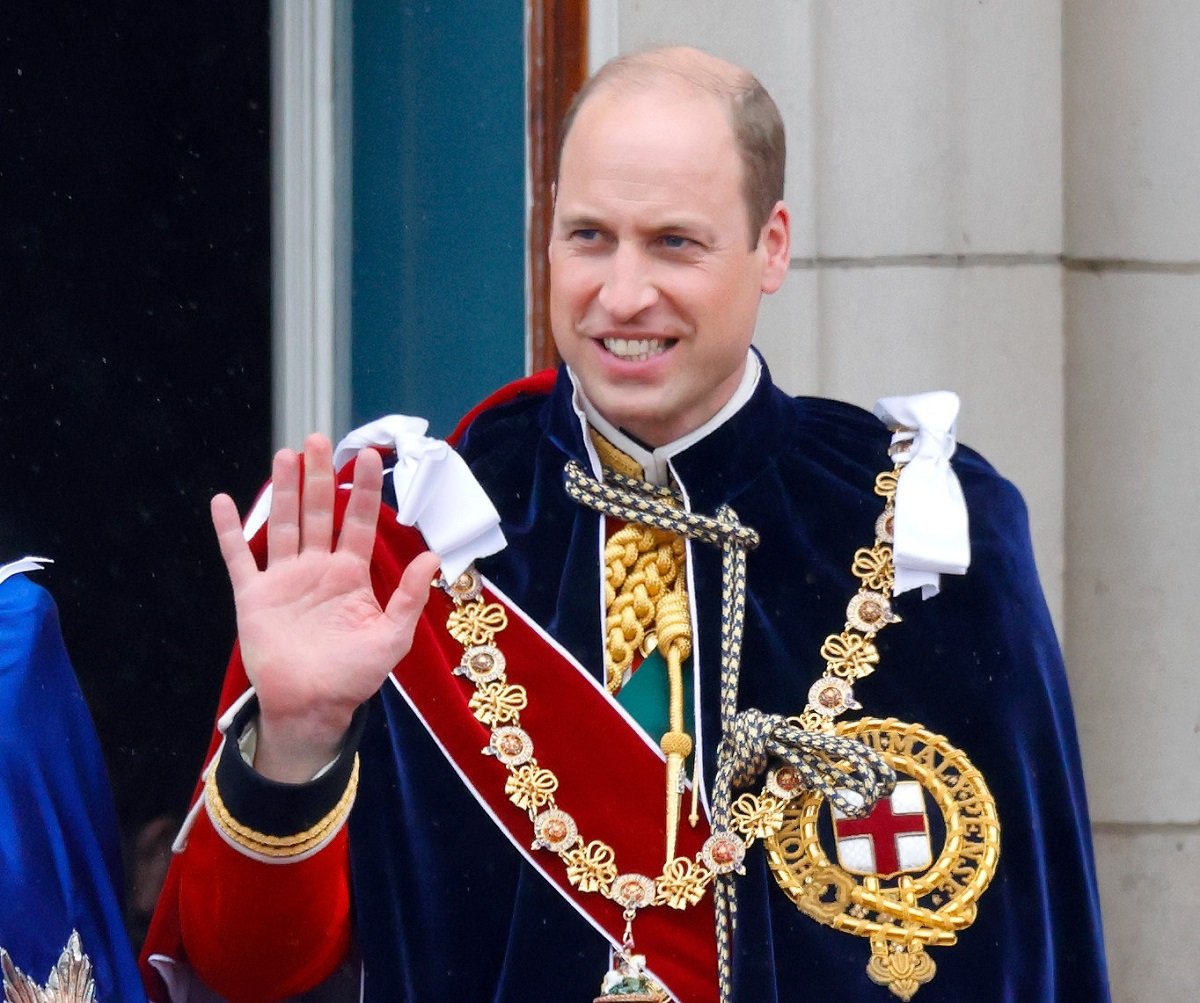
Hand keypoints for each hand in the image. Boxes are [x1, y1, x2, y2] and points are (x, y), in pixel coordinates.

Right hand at [211, 433, 440, 781]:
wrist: (312, 707)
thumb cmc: (354, 676)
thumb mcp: (392, 638)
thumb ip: (410, 598)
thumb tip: (433, 558)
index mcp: (351, 575)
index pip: (359, 522)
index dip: (363, 490)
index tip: (367, 455)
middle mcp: (317, 569)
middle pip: (319, 513)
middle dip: (319, 476)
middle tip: (317, 439)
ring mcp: (284, 579)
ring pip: (285, 524)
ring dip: (284, 491)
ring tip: (285, 454)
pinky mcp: (254, 596)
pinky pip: (239, 558)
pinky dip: (229, 530)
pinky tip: (222, 501)